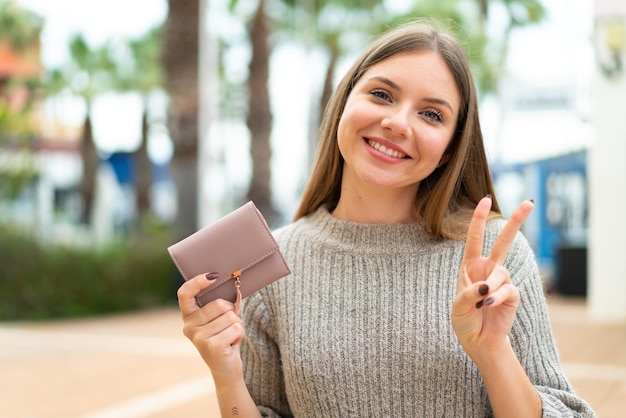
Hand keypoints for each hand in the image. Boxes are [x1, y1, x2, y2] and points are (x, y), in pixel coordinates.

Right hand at [177, 273, 244, 382]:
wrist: (226, 369)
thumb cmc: (225, 338)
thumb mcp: (221, 318)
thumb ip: (225, 303)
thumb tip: (237, 287)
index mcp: (189, 316)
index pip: (185, 294)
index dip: (197, 282)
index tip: (213, 276)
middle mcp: (189, 327)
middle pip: (219, 304)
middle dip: (231, 312)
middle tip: (226, 327)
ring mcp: (199, 338)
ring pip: (230, 316)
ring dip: (237, 325)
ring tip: (229, 337)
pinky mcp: (212, 347)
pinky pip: (236, 328)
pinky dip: (240, 334)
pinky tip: (232, 344)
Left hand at [451, 196, 533, 355]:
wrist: (478, 341)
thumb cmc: (464, 320)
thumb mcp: (458, 305)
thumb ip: (469, 293)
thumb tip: (487, 285)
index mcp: (470, 267)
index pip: (475, 239)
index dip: (479, 219)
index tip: (485, 200)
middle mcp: (487, 270)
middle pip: (503, 242)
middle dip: (516, 222)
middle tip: (529, 202)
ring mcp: (501, 281)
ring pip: (501, 272)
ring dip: (490, 287)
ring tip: (481, 303)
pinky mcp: (512, 294)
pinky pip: (507, 289)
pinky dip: (497, 296)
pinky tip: (488, 305)